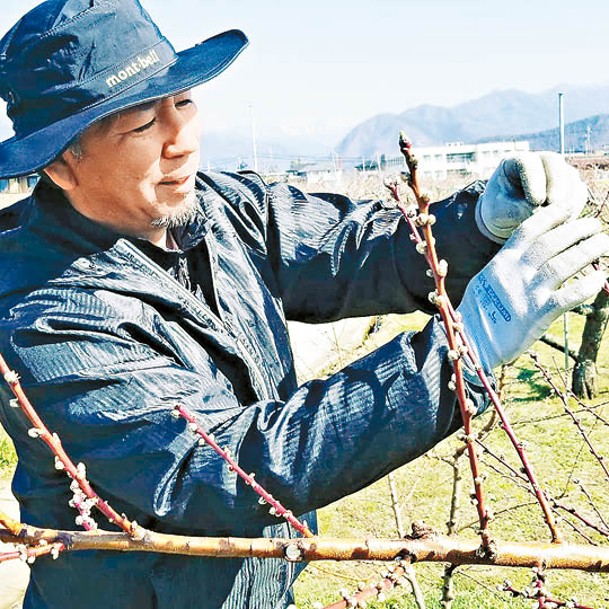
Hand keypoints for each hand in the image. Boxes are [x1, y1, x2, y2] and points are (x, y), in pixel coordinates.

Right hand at [458, 202, 608, 370]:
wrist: (471, 341)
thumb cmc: (477, 313)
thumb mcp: (486, 281)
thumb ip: (507, 267)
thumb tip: (525, 256)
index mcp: (502, 262)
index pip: (529, 230)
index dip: (550, 216)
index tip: (568, 209)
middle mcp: (516, 272)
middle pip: (551, 242)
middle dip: (575, 230)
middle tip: (594, 225)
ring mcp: (528, 292)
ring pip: (563, 264)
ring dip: (587, 251)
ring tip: (602, 242)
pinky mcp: (538, 314)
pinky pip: (569, 296)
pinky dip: (588, 285)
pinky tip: (601, 278)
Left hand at [476, 152, 588, 242]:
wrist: (508, 221)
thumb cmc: (498, 213)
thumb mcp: (499, 213)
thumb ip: (516, 209)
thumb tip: (541, 210)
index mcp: (514, 162)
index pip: (527, 163)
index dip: (534, 180)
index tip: (535, 201)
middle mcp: (538, 162)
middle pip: (554, 162)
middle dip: (556, 184)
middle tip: (555, 206)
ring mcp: (556, 171)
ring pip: (569, 176)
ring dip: (567, 196)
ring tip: (559, 218)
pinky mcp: (569, 186)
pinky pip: (578, 192)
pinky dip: (574, 206)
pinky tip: (566, 221)